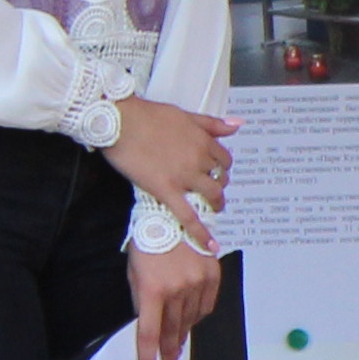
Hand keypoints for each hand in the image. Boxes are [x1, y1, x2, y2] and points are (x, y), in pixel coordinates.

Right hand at [106, 97, 239, 246]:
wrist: (122, 121)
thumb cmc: (148, 115)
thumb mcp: (185, 115)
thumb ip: (212, 123)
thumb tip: (237, 125)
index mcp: (202, 141)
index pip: (223, 159)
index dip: (221, 168)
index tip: (216, 173)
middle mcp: (198, 159)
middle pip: (219, 178)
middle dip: (219, 186)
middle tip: (213, 192)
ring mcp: (183, 176)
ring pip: (210, 195)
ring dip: (215, 204)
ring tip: (214, 210)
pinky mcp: (165, 189)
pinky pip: (187, 214)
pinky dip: (200, 231)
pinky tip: (209, 244)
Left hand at [126, 237, 224, 359]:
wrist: (169, 214)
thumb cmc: (146, 244)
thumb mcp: (134, 274)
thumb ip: (142, 302)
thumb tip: (150, 326)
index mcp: (152, 290)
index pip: (149, 335)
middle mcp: (178, 289)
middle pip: (172, 332)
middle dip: (168, 352)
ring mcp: (198, 282)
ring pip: (191, 321)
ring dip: (182, 334)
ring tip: (177, 344)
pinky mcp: (213, 274)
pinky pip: (207, 306)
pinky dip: (198, 315)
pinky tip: (191, 319)